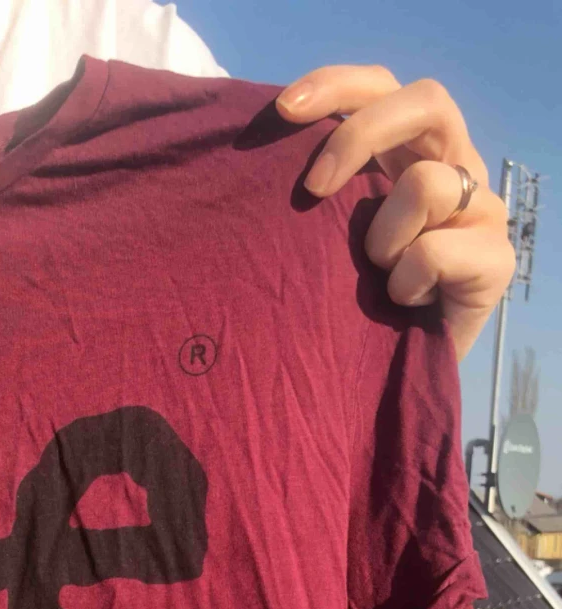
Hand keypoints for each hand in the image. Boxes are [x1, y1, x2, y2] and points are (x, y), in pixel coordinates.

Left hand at [275, 65, 515, 361]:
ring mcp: (481, 212)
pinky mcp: (495, 260)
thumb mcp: (319, 240)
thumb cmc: (341, 305)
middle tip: (315, 189)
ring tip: (376, 276)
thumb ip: (313, 194)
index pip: (380, 88)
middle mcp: (451, 169)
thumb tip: (259, 160)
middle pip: (427, 100)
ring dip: (380, 238)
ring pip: (426, 183)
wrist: (380, 378)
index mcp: (405, 155)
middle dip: (362, 135)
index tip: (283, 110)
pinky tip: (403, 303)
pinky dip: (403, 282)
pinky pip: (433, 252)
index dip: (336, 85)